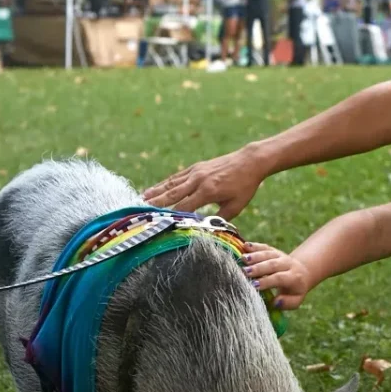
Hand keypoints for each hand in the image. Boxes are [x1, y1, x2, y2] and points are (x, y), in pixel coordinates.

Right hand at [143, 144, 267, 217]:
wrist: (250, 161)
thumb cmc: (245, 186)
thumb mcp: (236, 206)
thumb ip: (220, 218)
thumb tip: (207, 230)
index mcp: (208, 192)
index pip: (185, 207)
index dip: (171, 216)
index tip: (158, 223)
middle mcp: (199, 180)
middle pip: (173, 194)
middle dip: (156, 203)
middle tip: (140, 210)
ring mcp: (196, 172)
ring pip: (171, 183)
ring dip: (156, 191)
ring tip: (141, 198)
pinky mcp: (196, 167)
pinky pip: (177, 177)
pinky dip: (165, 183)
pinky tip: (155, 188)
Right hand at [242, 242, 310, 310]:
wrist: (302, 272)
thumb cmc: (295, 290)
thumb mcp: (296, 299)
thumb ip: (287, 302)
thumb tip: (276, 302)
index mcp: (294, 277)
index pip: (279, 278)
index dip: (267, 281)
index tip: (254, 285)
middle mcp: (288, 264)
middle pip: (272, 264)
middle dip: (258, 268)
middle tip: (244, 272)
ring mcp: (280, 255)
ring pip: (267, 254)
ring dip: (254, 256)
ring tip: (242, 259)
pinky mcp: (274, 250)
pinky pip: (265, 247)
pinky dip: (255, 246)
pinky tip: (244, 246)